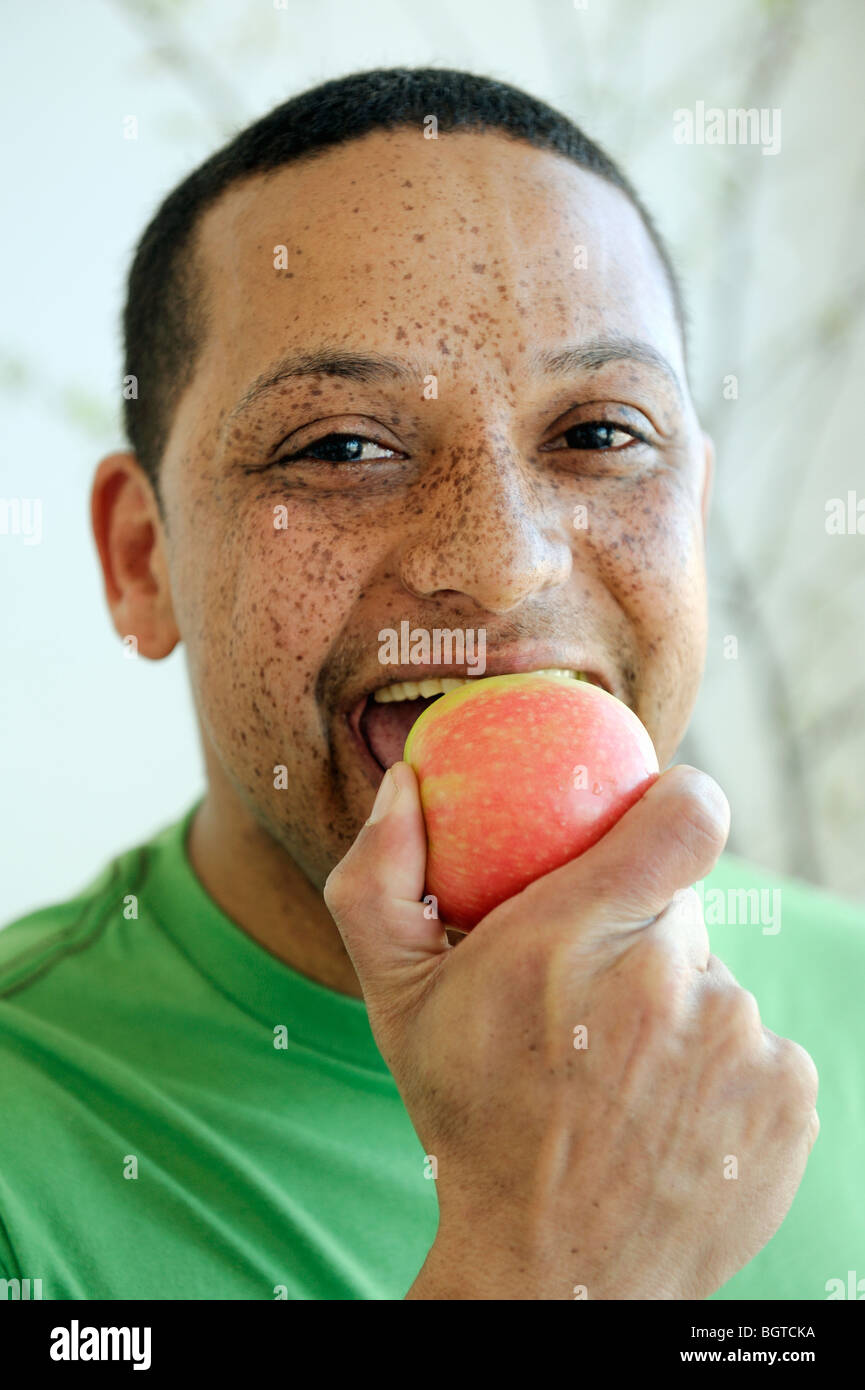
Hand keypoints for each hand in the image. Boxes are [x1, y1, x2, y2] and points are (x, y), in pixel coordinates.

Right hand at [325, 761, 818, 1299]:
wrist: (550, 1270)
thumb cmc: (468, 1121)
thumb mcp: (395, 1000)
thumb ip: (381, 875)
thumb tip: (402, 778)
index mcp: (576, 938)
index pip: (686, 816)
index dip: (678, 803)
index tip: (656, 819)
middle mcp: (671, 982)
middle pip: (681, 912)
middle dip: (640, 939)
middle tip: (591, 1004)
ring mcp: (740, 1041)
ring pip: (714, 984)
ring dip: (676, 1013)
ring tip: (620, 1080)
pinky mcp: (787, 1098)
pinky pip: (757, 1045)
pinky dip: (719, 1070)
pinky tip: (667, 1118)